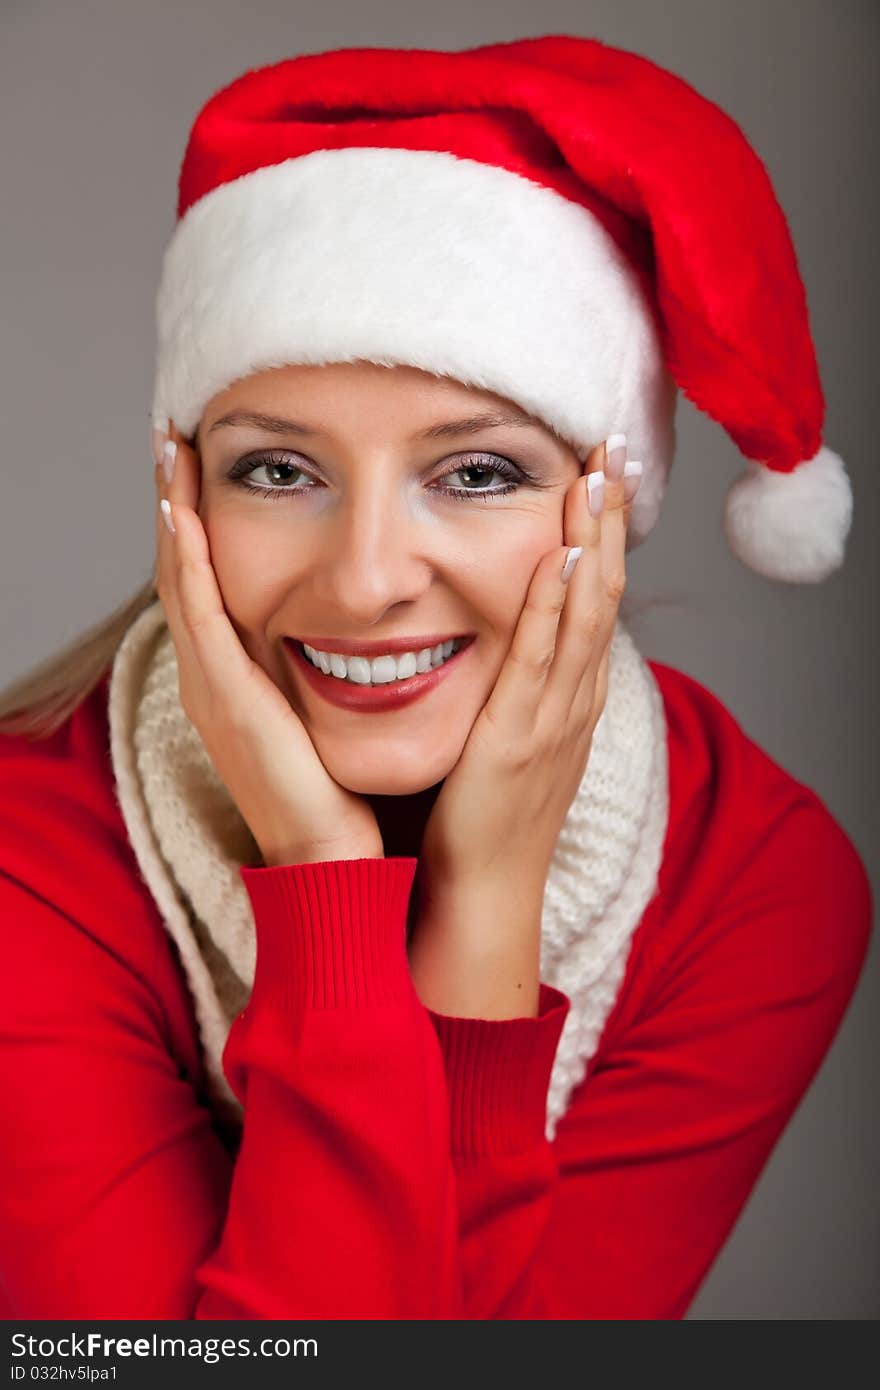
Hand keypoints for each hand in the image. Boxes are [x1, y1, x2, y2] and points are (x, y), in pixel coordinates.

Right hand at [153, 421, 383, 866]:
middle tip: (172, 439)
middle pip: (183, 573)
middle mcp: (212, 678)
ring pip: (181, 583)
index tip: (200, 468)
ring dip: (174, 515)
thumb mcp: (321, 717)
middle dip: (176, 504)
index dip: (199, 527)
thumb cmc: (334, 792)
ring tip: (170, 453)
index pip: (208, 587)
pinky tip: (186, 513)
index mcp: (234, 681)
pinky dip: (189, 562)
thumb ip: (321, 671)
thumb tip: (358, 628)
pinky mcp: (226, 698)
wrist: (330, 858)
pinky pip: (199, 616)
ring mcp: (211, 688)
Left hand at [409, 436, 637, 1014]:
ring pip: (584, 616)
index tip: (602, 472)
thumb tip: (504, 629)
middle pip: (603, 591)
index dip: (603, 532)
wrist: (484, 891)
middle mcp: (574, 698)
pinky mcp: (521, 740)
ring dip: (592, 544)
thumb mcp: (512, 733)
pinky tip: (560, 562)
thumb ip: (514, 681)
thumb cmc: (487, 813)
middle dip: (609, 519)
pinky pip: (543, 664)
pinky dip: (556, 611)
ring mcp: (555, 719)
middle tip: (612, 449)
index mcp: (570, 694)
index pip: (594, 596)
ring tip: (597, 478)